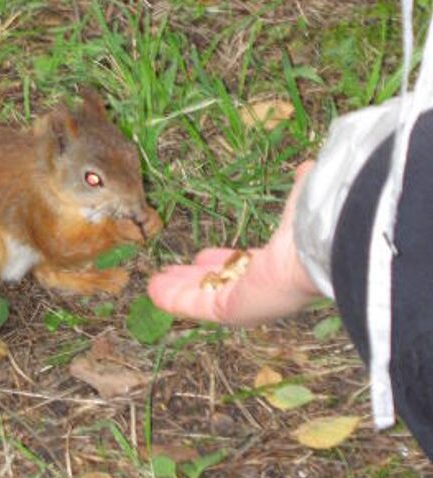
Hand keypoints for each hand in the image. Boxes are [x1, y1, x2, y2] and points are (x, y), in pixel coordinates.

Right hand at [147, 163, 321, 325]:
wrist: (323, 248)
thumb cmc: (317, 223)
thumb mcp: (302, 197)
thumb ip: (300, 188)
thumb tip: (307, 167)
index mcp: (280, 263)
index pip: (245, 266)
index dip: (223, 261)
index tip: (205, 256)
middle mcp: (264, 286)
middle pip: (221, 284)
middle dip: (197, 278)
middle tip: (175, 271)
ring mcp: (248, 301)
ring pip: (204, 296)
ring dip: (180, 289)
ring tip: (156, 282)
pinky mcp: (233, 310)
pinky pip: (196, 304)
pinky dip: (174, 299)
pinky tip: (154, 291)